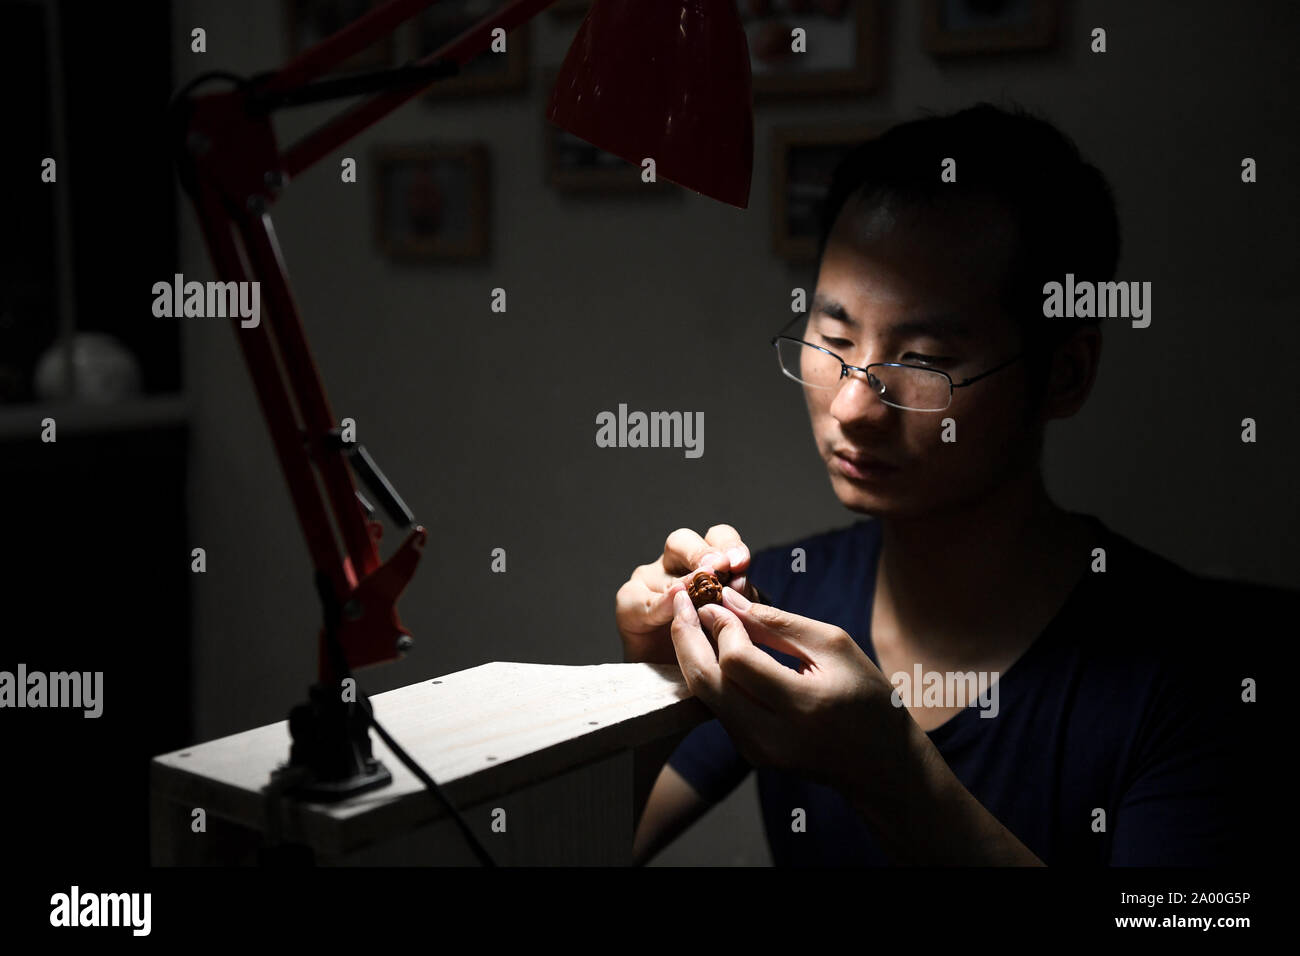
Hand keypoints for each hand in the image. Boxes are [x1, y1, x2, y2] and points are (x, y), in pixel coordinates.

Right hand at [615, 524, 760, 665]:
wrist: (679, 684)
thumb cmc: (711, 650)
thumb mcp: (735, 624)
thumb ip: (740, 602)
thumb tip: (741, 582)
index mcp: (707, 562)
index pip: (717, 538)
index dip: (730, 545)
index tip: (742, 563)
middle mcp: (675, 565)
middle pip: (683, 541)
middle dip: (704, 553)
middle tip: (721, 567)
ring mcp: (649, 580)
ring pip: (657, 572)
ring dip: (686, 580)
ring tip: (704, 594)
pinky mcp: (629, 603)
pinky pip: (644, 599)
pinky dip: (663, 604)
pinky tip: (678, 608)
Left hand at [668, 585, 916, 797]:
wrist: (879, 763)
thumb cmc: (865, 696)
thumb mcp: (834, 646)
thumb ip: (778, 622)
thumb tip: (728, 600)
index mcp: (802, 705)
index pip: (737, 662)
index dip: (720, 626)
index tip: (715, 599)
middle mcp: (772, 735)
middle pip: (706, 682)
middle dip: (686, 638)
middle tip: (682, 602)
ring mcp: (757, 750)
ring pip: (705, 696)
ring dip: (692, 655)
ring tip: (694, 619)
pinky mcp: (750, 754)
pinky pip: (718, 708)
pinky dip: (710, 675)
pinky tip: (711, 648)